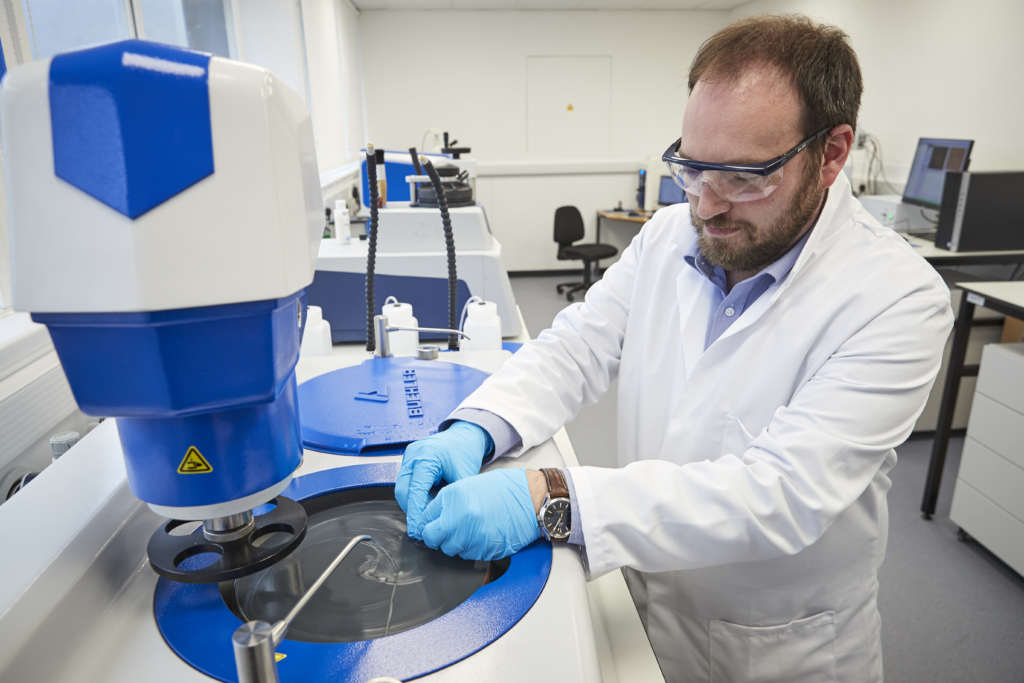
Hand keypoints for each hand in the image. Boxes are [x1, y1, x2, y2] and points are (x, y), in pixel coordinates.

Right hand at [396, 421, 492, 539]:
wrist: (464, 435)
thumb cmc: (465, 451)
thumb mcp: (464, 476)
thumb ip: (453, 497)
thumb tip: (446, 520)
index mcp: (426, 456)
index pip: (415, 490)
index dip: (416, 512)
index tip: (418, 530)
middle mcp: (413, 455)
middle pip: (403, 491)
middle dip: (411, 511)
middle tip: (420, 529)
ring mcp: (409, 457)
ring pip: (402, 488)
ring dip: (412, 504)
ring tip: (425, 518)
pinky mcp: (409, 461)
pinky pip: (407, 482)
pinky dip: (414, 495)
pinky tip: (425, 504)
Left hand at [420, 469, 540, 560]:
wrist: (530, 499)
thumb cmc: (504, 489)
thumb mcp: (469, 485)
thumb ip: (449, 502)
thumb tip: (433, 518)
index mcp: (452, 498)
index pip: (424, 519)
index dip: (427, 523)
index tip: (430, 525)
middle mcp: (458, 519)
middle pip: (432, 539)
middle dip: (436, 537)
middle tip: (446, 531)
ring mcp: (471, 537)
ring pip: (450, 550)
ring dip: (455, 544)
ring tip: (469, 531)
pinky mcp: (484, 551)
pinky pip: (468, 556)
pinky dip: (471, 549)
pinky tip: (481, 536)